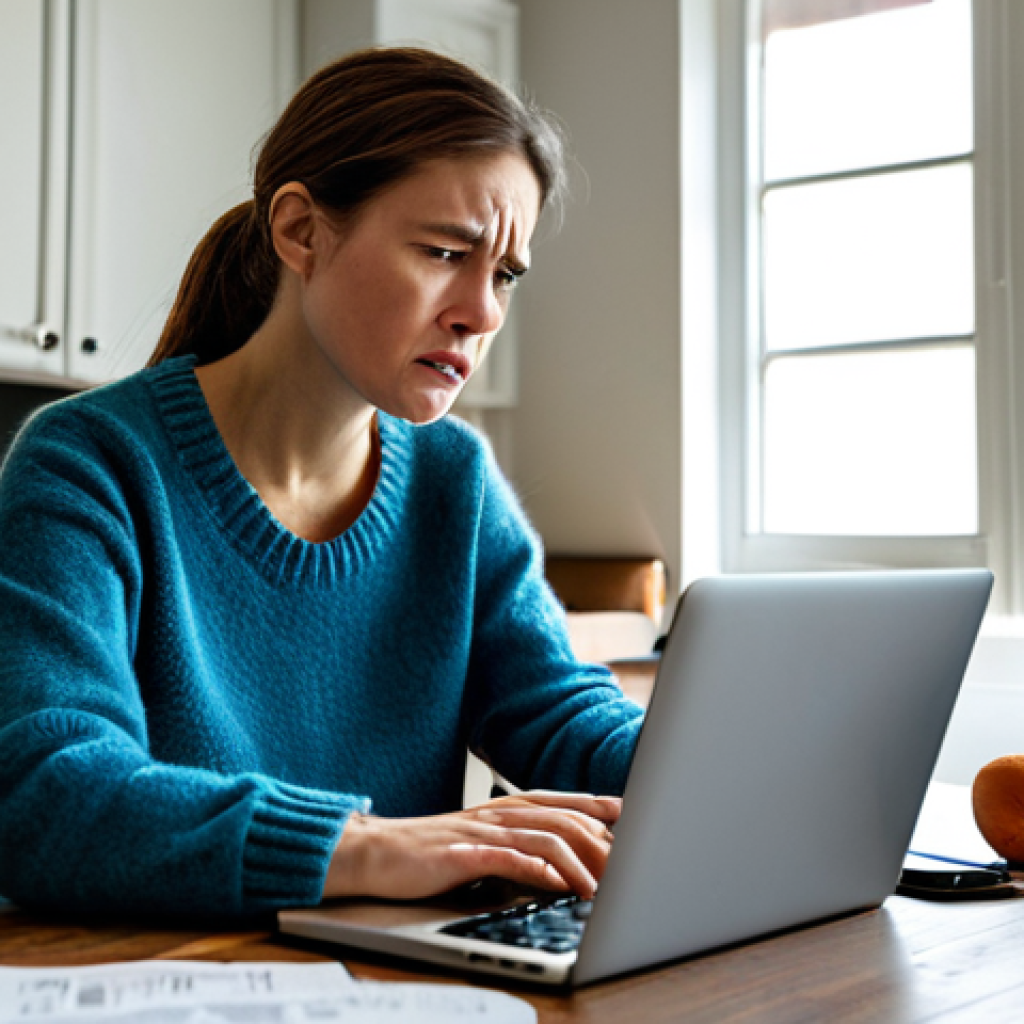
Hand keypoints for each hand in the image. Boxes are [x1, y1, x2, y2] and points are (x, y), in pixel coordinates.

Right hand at [323, 790, 621, 901]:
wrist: (377, 852)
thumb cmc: (432, 851)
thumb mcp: (482, 840)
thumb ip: (520, 842)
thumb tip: (565, 861)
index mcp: (505, 808)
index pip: (563, 801)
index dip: (599, 806)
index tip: (632, 815)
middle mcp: (498, 813)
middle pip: (562, 819)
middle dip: (600, 843)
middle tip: (629, 866)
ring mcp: (480, 832)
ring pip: (541, 837)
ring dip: (577, 862)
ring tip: (602, 887)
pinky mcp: (461, 855)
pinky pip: (505, 858)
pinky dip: (536, 869)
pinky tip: (557, 883)